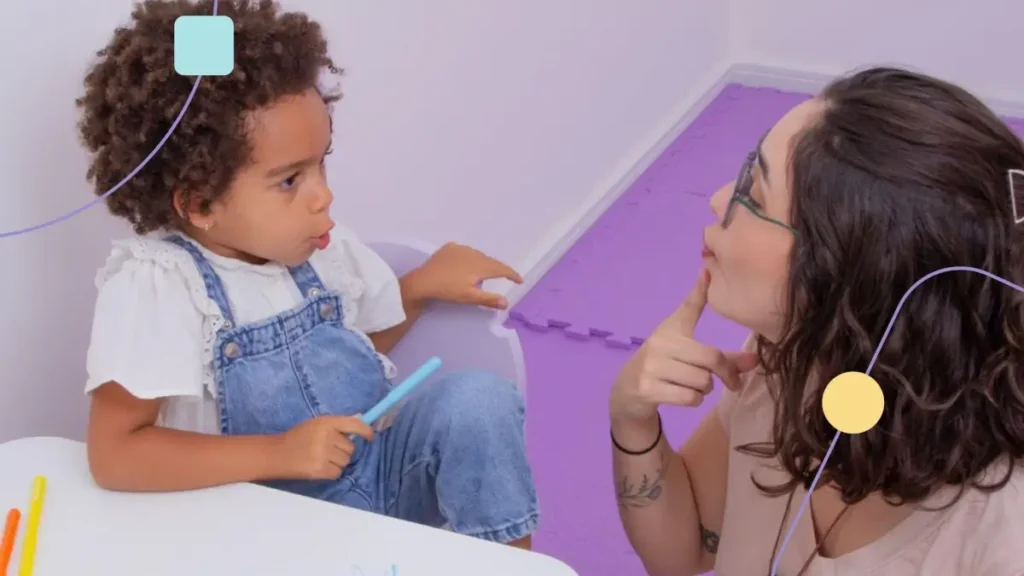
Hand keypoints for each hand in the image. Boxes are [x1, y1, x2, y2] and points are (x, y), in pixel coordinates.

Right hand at [272, 415, 374, 479]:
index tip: (370, 437)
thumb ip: (336, 426)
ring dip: (337, 462)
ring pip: (345, 461)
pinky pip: (338, 473)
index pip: (354, 424)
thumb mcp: (316, 425)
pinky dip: (331, 472)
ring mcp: (323, 453)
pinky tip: (318, 467)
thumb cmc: (298, 438)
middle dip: (342, 450)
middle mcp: (326, 436)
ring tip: (320, 458)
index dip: (365, 431)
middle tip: (326, 450)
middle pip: (350, 448)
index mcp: (326, 422)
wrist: (276, 454)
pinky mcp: (320, 469)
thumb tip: (360, 426)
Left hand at [407, 242, 522, 308]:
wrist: (422, 281)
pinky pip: (465, 252)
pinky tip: (467, 263)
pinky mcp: (449, 248)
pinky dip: (470, 258)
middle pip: (491, 261)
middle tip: (504, 277)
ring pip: (478, 255)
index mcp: (481, 265)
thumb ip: (489, 299)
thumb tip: (506, 303)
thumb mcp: (469, 297)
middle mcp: (474, 253)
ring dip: (483, 263)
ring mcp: (461, 248)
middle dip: (498, 269)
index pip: (502, 269)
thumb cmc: (447, 290)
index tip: (519, 280)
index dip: (512, 274)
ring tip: (484, 272)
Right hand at [609, 268, 758, 422]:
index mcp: (671, 330)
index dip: (699, 291)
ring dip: (706, 389)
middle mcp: (661, 344)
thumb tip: (755, 361)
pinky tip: (684, 396)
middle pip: (710, 357)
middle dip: (725, 373)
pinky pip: (689, 397)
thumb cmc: (665, 366)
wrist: (628, 391)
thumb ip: (722, 357)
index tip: (706, 271)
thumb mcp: (687, 354)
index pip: (689, 309)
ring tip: (696, 386)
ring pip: (702, 381)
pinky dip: (694, 400)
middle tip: (731, 381)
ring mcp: (652, 366)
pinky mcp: (647, 388)